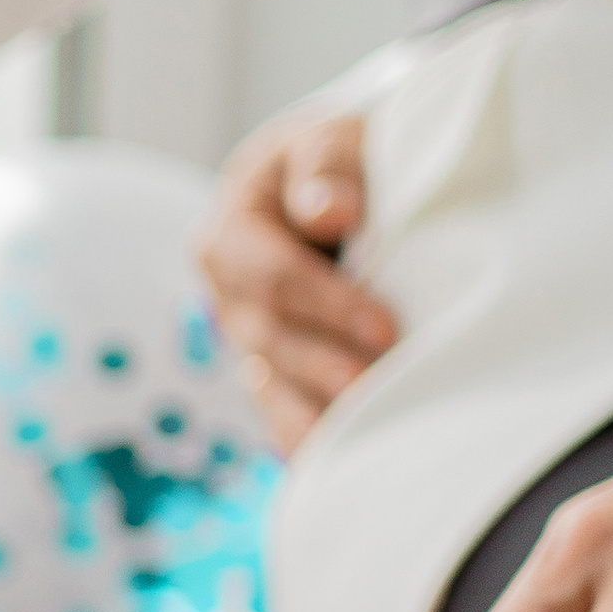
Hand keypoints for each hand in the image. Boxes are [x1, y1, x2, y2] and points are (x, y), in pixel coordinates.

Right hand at [197, 107, 396, 453]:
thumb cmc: (337, 162)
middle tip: (386, 389)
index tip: (386, 327)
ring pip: (273, 388)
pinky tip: (346, 470)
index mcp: (229, 232)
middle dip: (327, 367)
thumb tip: (328, 211)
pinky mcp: (276, 375)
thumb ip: (327, 164)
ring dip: (321, 415)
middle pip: (268, 339)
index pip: (269, 274)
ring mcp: (249, 342)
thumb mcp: (331, 141)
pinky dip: (314, 444)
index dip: (326, 303)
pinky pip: (286, 418)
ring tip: (372, 437)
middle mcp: (226, 296)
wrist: (332, 188)